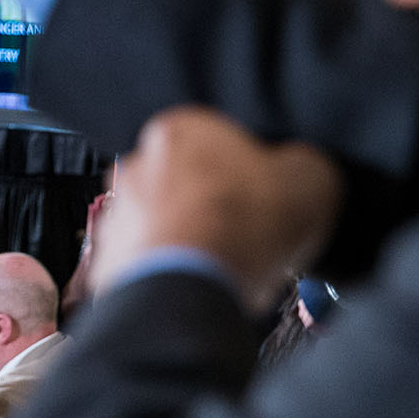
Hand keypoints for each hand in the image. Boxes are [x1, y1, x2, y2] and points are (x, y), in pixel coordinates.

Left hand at [96, 107, 342, 310]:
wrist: (187, 288)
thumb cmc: (242, 226)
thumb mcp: (310, 180)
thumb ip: (302, 165)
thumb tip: (298, 170)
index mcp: (180, 129)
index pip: (216, 139)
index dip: (247, 171)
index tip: (265, 195)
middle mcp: (136, 165)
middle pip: (185, 180)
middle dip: (212, 203)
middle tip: (247, 232)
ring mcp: (117, 214)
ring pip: (163, 221)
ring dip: (188, 238)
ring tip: (224, 264)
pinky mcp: (108, 259)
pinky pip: (146, 261)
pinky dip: (166, 271)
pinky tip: (198, 283)